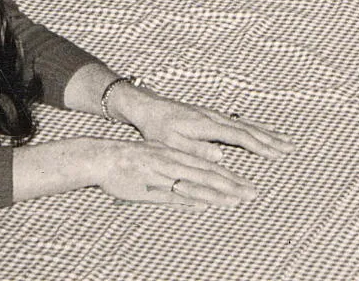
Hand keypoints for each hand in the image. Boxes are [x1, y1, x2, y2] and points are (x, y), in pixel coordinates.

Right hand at [86, 137, 260, 208]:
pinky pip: (175, 192)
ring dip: (218, 192)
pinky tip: (206, 202)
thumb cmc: (131, 161)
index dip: (231, 178)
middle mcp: (175, 162)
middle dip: (233, 185)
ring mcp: (164, 173)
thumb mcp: (159, 157)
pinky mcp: (152, 184)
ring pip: (196, 182)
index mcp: (178, 156)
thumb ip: (180, 170)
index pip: (210, 168)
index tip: (249, 187)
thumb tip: (204, 181)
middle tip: (254, 194)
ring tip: (238, 200)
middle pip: (209, 175)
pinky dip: (192, 197)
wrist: (104, 157)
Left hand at [107, 83, 296, 163]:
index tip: (277, 154)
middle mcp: (215, 117)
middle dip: (271, 139)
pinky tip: (262, 132)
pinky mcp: (213, 115)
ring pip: (246, 124)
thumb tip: (220, 155)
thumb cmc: (158, 130)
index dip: (259, 146)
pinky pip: (239, 123)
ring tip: (284, 141)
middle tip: (291, 147)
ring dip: (267, 134)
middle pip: (249, 129)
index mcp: (207, 125)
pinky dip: (255, 128)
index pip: (239, 137)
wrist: (149, 108)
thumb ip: (197, 150)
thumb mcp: (172, 144)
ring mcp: (215, 115)